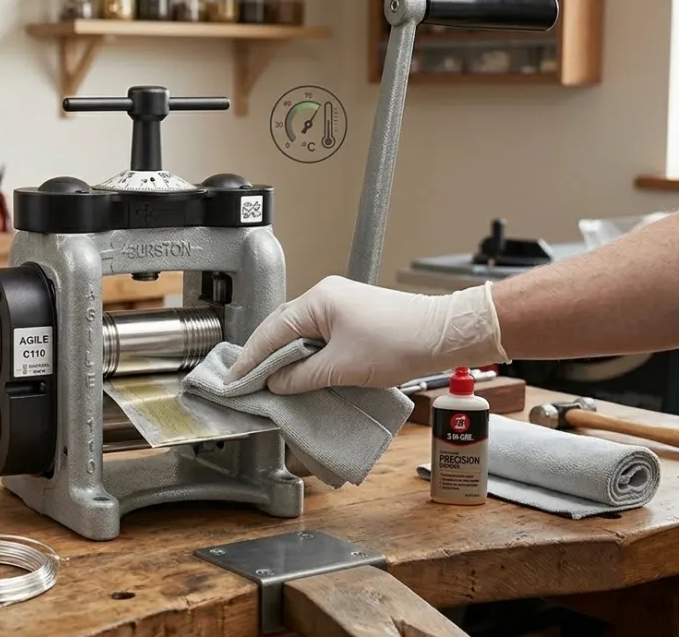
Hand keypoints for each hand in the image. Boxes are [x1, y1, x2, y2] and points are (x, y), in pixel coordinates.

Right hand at [227, 276, 508, 393]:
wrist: (444, 335)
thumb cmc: (399, 343)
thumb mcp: (342, 367)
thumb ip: (302, 376)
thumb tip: (276, 383)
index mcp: (318, 300)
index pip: (271, 331)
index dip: (250, 359)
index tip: (235, 380)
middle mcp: (326, 296)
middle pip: (282, 328)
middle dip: (264, 356)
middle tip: (247, 382)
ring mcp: (341, 305)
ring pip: (301, 333)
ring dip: (287, 357)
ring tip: (272, 382)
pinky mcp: (354, 317)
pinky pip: (319, 336)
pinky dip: (306, 354)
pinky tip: (303, 373)